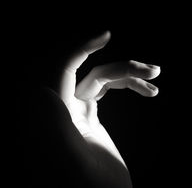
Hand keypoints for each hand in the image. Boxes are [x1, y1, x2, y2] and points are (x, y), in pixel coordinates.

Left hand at [57, 31, 160, 165]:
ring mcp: (77, 110)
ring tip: (155, 79)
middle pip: (93, 74)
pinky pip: (104, 89)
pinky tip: (145, 91)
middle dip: (123, 68)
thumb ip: (57, 129)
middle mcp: (64, 108)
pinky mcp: (89, 114)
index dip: (81, 50)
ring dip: (129, 76)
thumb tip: (42, 91)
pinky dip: (126, 85)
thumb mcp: (77, 162)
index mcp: (58, 115)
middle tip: (154, 71)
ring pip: (102, 79)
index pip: (64, 71)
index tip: (106, 36)